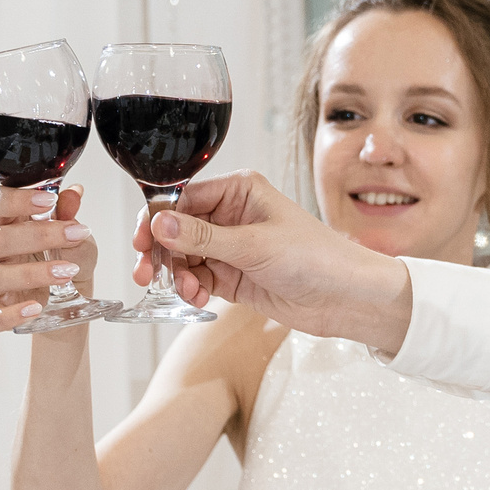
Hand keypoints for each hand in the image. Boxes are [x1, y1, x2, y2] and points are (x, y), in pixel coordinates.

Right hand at [0, 183, 96, 333]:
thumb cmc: (66, 256)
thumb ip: (70, 216)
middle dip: (37, 236)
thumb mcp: (77, 235)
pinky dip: (11, 314)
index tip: (50, 201)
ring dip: (31, 274)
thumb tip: (74, 194)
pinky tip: (36, 308)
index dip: (18, 199)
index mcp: (5, 223)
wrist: (73, 296)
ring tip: (66, 272)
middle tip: (74, 235)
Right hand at [137, 172, 415, 349]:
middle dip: (161, 250)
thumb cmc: (317, 258)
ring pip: (184, 255)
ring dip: (175, 273)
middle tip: (147, 270)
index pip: (184, 197)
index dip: (159, 218)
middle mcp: (232, 214)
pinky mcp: (234, 276)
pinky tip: (196, 297)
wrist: (347, 298)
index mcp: (240, 190)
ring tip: (183, 288)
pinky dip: (190, 288)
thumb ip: (204, 237)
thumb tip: (160, 223)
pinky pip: (197, 278)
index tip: (143, 240)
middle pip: (177, 228)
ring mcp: (231, 246)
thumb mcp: (255, 245)